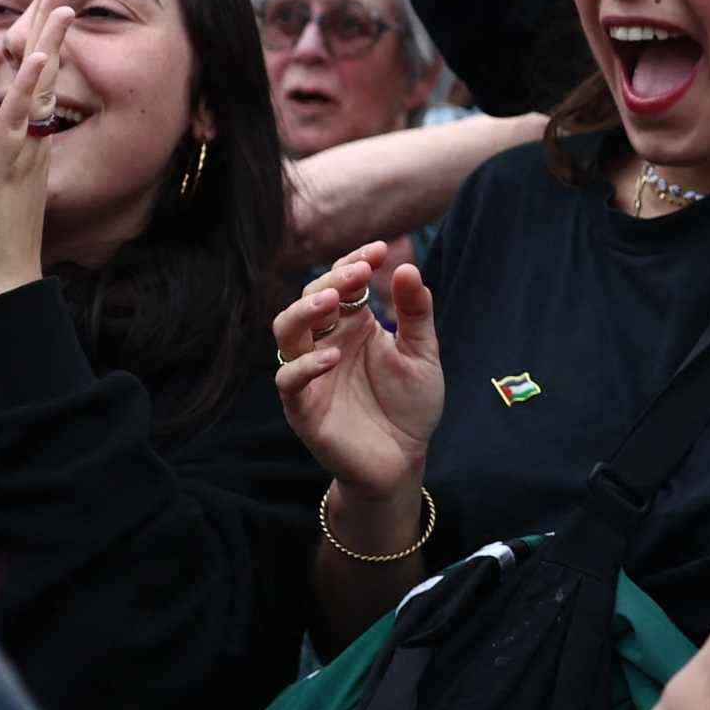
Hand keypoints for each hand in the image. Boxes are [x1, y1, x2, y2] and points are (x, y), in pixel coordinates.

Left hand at [0, 0, 72, 306]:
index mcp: (21, 141)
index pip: (31, 77)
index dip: (38, 38)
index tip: (45, 2)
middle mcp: (27, 139)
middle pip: (43, 68)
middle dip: (52, 22)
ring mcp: (20, 150)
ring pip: (38, 84)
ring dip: (50, 41)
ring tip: (63, 1)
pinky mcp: (5, 166)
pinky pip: (19, 119)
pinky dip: (29, 86)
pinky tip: (39, 56)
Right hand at [272, 250, 446, 510]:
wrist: (404, 460)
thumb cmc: (411, 405)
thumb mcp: (422, 354)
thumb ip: (415, 313)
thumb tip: (406, 267)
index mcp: (353, 325)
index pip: (341, 282)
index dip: (355, 261)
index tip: (381, 248)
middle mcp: (326, 343)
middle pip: (309, 299)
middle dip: (331, 280)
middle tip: (359, 271)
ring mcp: (310, 374)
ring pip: (286, 332)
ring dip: (304, 312)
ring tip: (332, 302)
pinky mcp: (302, 407)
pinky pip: (289, 380)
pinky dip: (305, 367)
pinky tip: (333, 356)